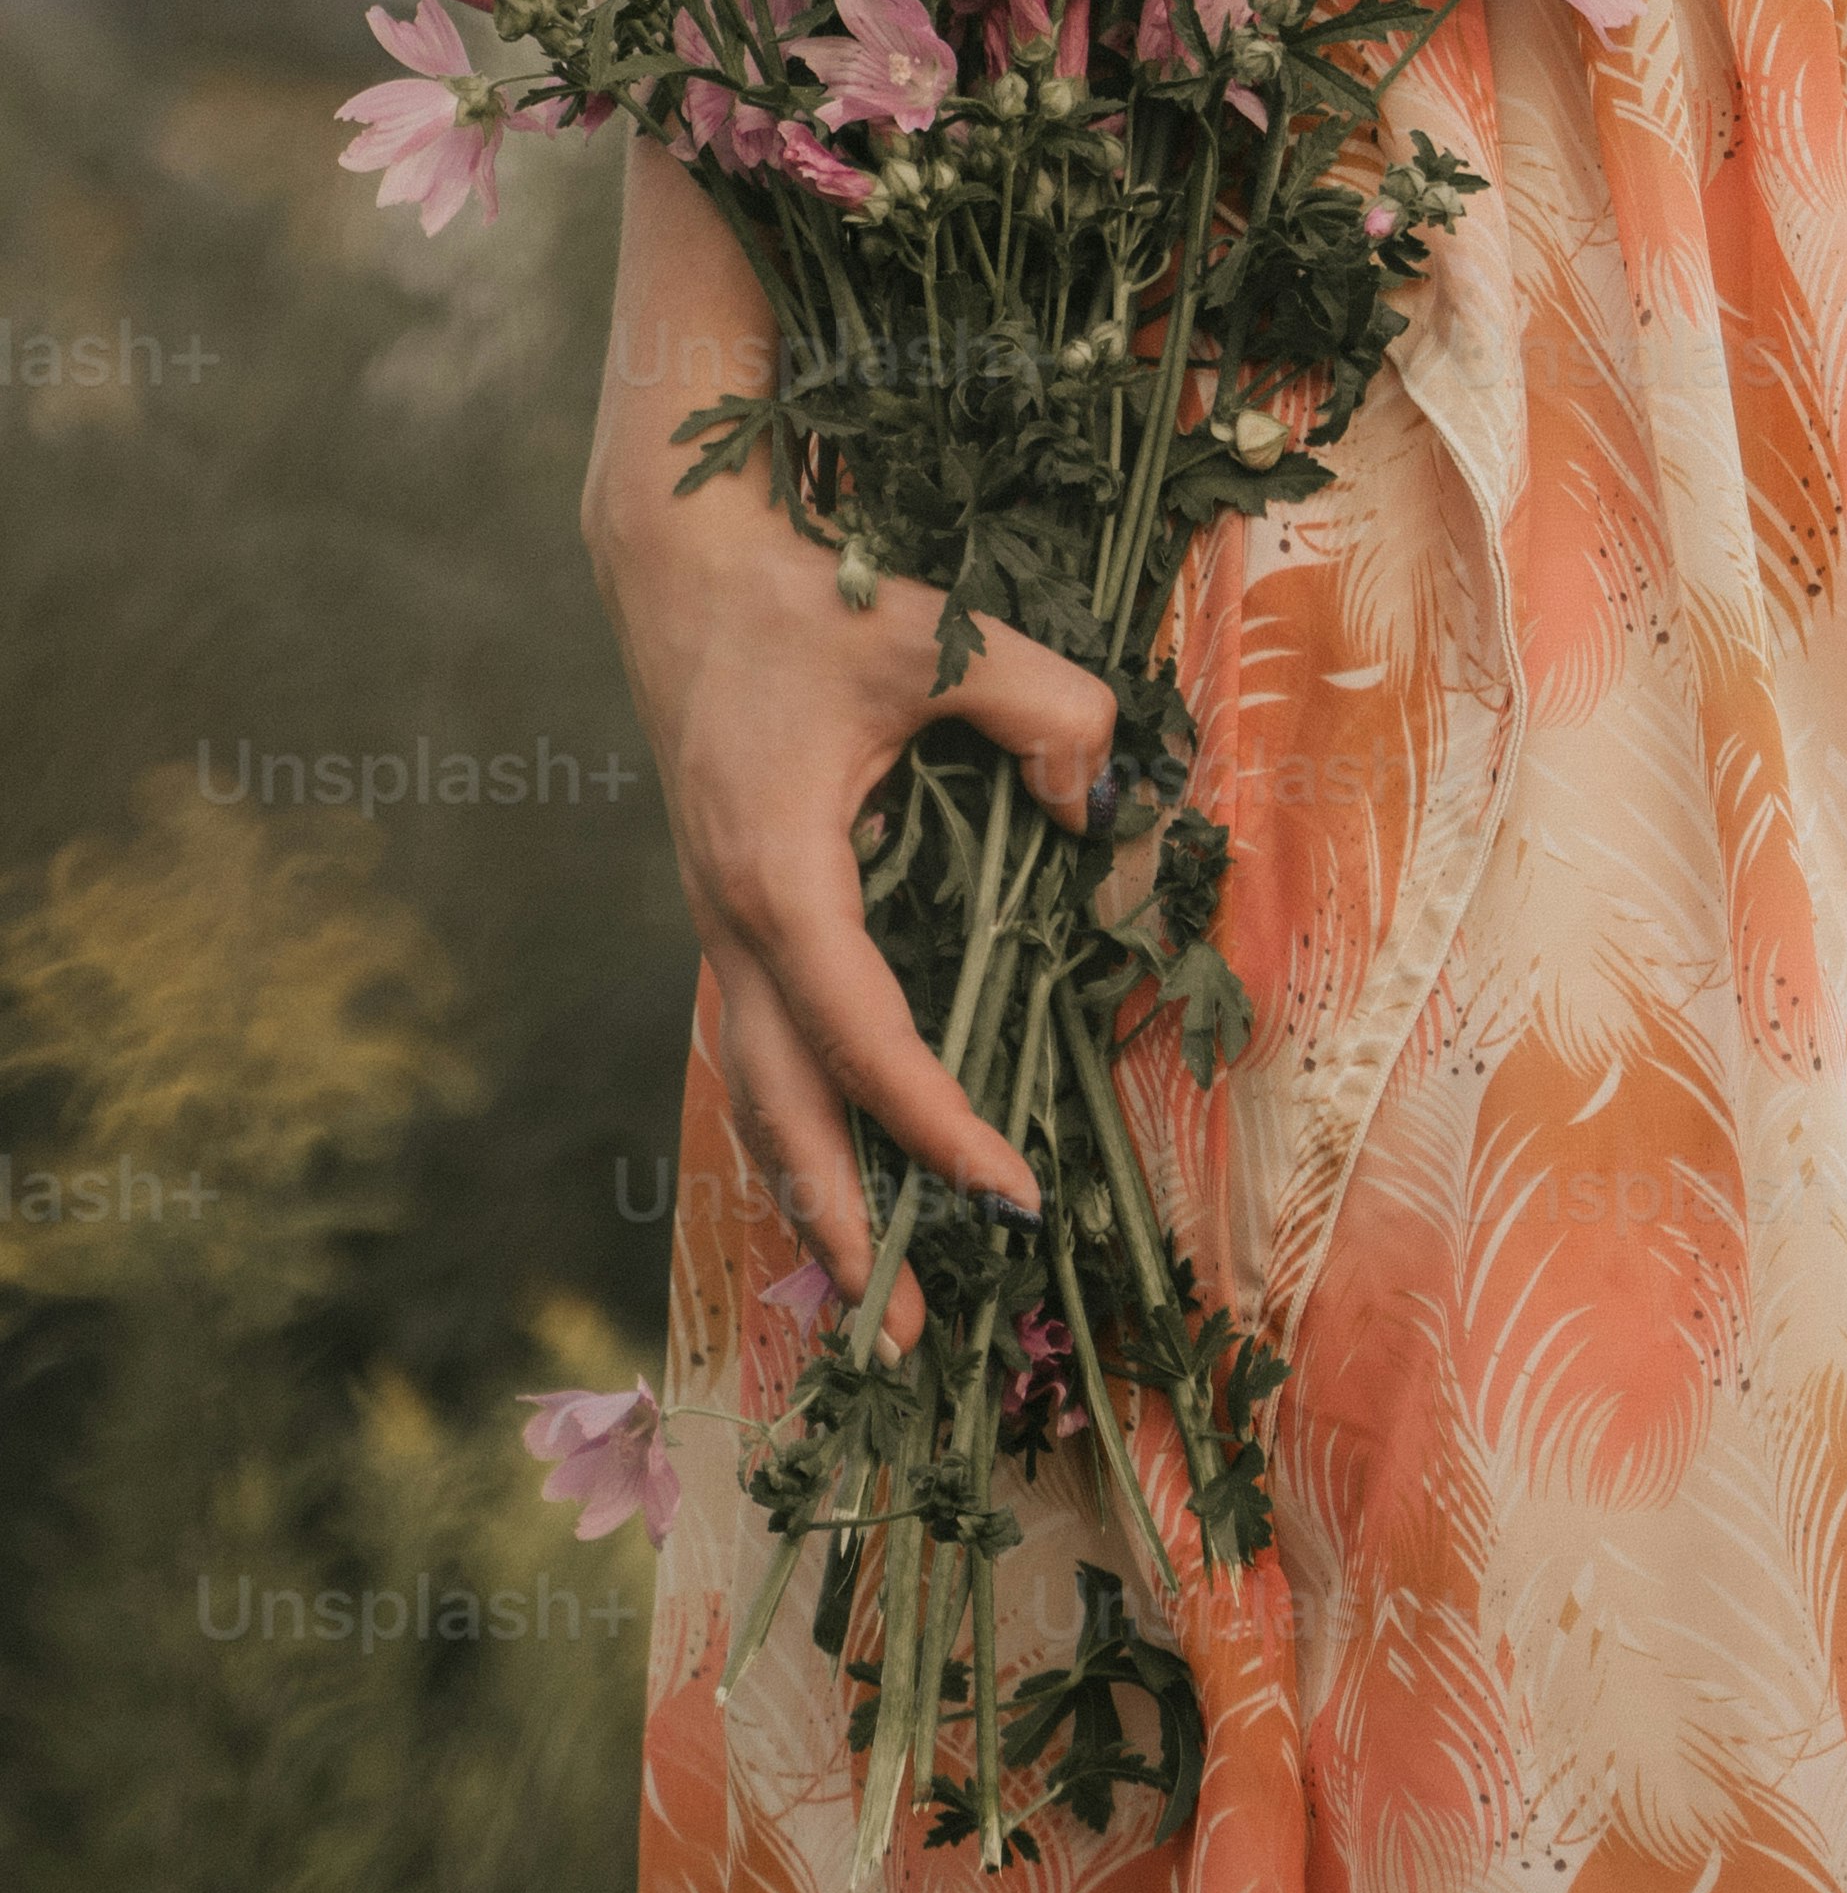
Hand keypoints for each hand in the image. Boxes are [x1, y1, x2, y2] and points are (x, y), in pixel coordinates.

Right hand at [583, 146, 1114, 1349]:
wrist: (679, 561)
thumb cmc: (811, 595)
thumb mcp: (939, 635)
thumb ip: (1048, 712)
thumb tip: (1122, 801)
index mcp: (779, 879)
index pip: (866, 1042)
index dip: (940, 1124)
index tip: (1013, 1190)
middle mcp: (733, 923)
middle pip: (783, 1113)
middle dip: (847, 1223)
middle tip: (910, 1331)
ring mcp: (719, 924)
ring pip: (760, 1092)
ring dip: (811, 1193)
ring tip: (864, 1296)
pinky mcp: (730, 908)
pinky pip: (764, 1042)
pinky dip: (799, 1123)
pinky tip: (838, 1171)